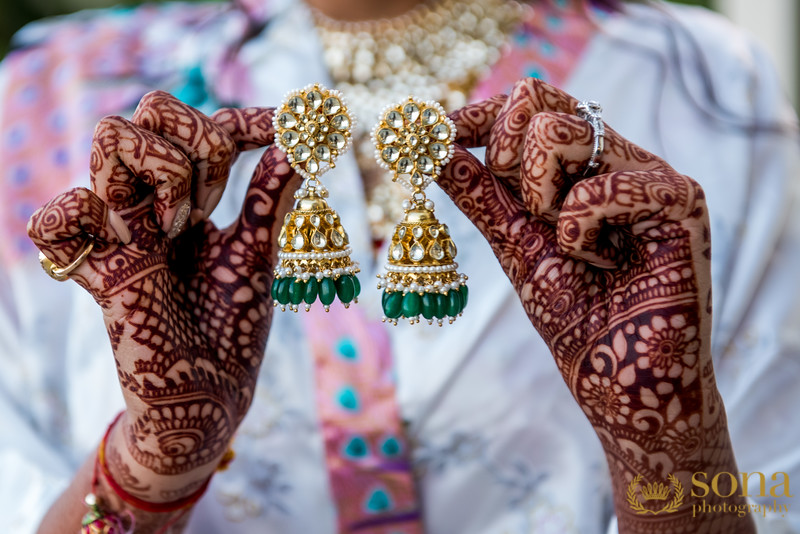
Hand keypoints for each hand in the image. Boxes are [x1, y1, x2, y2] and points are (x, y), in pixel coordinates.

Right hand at [28, 92, 298, 500]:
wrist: (207, 400)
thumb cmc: (231, 333)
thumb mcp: (257, 257)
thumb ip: (268, 201)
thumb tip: (297, 145)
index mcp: (191, 204)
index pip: (204, 128)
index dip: (241, 118)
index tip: (282, 127)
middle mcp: (151, 207)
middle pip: (152, 110)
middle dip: (201, 139)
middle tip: (218, 199)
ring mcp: (119, 233)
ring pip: (110, 137)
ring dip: (163, 168)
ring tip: (181, 226)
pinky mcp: (94, 270)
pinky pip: (56, 217)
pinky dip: (82, 214)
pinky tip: (128, 243)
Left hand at [442, 79, 753, 532]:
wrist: (621, 385)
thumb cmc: (577, 321)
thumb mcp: (516, 249)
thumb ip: (483, 198)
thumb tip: (436, 152)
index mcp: (581, 168)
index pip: (531, 105)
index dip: (480, 113)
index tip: (437, 131)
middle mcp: (616, 160)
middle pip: (541, 100)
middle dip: (508, 155)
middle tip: (526, 211)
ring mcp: (651, 176)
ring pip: (566, 130)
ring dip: (542, 197)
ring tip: (572, 248)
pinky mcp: (681, 201)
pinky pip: (602, 185)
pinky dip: (581, 230)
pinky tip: (605, 264)